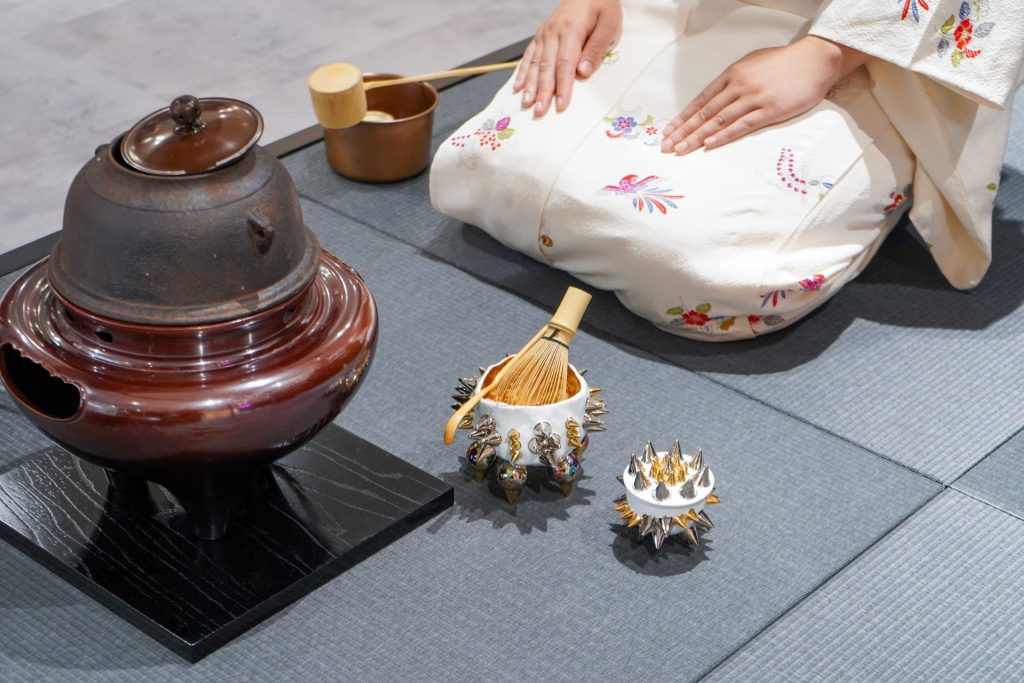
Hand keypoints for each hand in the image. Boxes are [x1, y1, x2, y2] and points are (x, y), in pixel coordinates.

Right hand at [513, 0, 621, 116]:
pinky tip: (518, 87)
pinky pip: (529, 55)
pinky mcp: (541, 35)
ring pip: (535, 63)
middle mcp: (553, 31)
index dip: (562, 87)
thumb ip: (596, 49)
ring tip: (526, 104)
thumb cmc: (603, 6)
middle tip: (539, 112)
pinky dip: (523, 72)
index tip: (560, 105)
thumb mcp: (609, 25)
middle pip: (547, 67)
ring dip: (530, 86)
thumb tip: (582, 73)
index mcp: (571, 29)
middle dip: (542, 92)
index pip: (565, 64)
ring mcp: (544, 33)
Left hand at [661, 36, 868, 153]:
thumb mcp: (752, 65)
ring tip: (681, 151)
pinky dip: (724, 136)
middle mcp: (738, 86)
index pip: (700, 100)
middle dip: (682, 132)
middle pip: (704, 113)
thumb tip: (716, 98)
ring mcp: (754, 98)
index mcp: (732, 75)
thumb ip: (734, 81)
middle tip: (666, 147)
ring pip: (718, 121)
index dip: (683, 118)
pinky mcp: (770, 110)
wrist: (815, 59)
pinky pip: (742, 125)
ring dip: (697, 138)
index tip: (668, 132)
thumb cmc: (784, 63)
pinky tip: (709, 145)